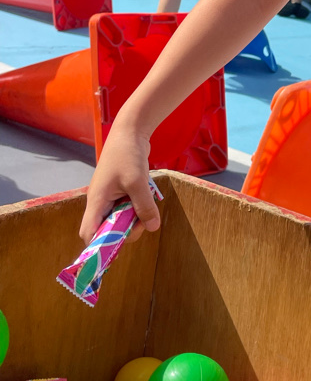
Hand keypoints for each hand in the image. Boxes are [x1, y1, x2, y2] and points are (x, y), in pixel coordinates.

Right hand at [79, 123, 159, 244]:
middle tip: (142, 222)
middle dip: (125, 231)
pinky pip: (126, 208)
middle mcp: (100, 202)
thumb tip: (151, 228)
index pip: (89, 233)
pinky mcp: (120, 192)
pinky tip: (146, 198)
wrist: (130, 133)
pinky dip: (136, 209)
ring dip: (133, 219)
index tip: (118, 247)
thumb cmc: (127, 155)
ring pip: (119, 219)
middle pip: (106, 229)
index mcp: (97, 201)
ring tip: (146, 206)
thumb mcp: (138, 183)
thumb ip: (144, 207)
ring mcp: (110, 197)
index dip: (99, 245)